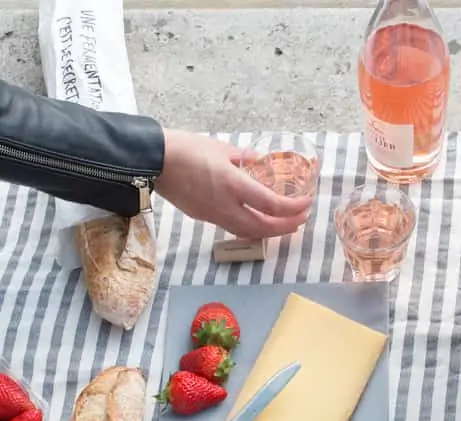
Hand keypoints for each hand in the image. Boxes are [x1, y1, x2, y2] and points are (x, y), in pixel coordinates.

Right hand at [154, 129, 313, 237]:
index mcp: (233, 185)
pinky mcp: (202, 216)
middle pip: (262, 227)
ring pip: (247, 231)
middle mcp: (225, 205)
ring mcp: (212, 215)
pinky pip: (232, 226)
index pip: (271, 204)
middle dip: (285, 226)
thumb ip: (245, 159)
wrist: (153, 162)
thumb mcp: (222, 149)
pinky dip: (250, 227)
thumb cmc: (186, 148)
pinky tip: (256, 219)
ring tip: (283, 224)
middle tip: (301, 219)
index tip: (307, 203)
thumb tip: (260, 162)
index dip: (293, 208)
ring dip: (268, 230)